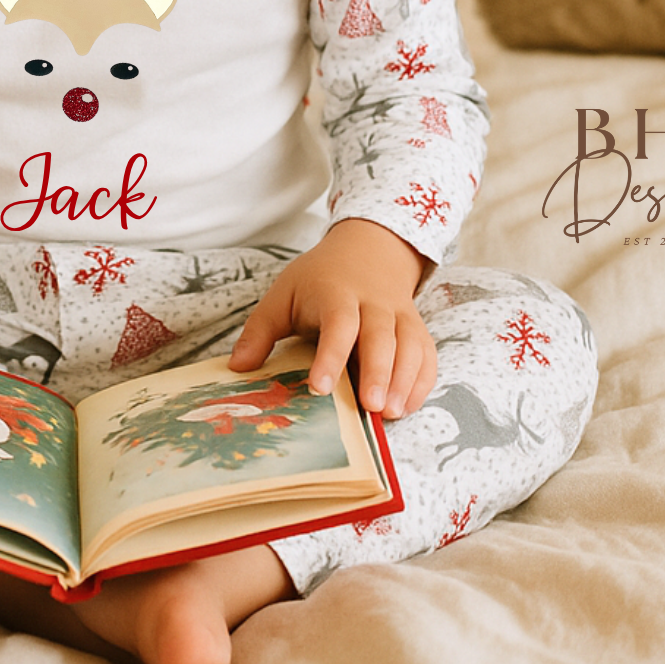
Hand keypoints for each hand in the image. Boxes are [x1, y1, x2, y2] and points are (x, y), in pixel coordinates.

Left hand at [227, 218, 435, 418]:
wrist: (368, 250)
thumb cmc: (319, 279)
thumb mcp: (283, 293)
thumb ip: (261, 330)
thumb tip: (237, 367)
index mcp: (337, 293)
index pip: (338, 324)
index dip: (330, 355)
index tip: (319, 387)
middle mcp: (373, 303)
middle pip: (381, 336)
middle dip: (377, 372)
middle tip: (370, 407)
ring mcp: (399, 315)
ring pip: (410, 345)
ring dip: (404, 380)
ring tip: (390, 413)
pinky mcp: (417, 329)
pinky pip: (427, 354)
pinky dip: (422, 381)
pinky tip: (407, 405)